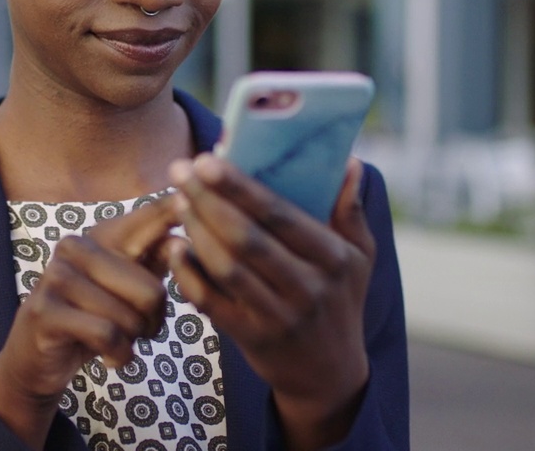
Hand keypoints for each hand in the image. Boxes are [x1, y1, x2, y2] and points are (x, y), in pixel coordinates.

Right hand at [0, 200, 177, 447]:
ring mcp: (57, 277)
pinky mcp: (45, 311)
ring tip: (120, 342)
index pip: (146, 219)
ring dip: (132, 342)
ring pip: (128, 318)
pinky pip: (106, 335)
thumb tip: (183, 238)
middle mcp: (76, 247)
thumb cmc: (92, 318)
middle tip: (139, 331)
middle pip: (150, 291)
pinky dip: (118, 355)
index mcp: (101, 236)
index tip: (192, 186)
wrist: (36, 359)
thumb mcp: (128, 289)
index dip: (170, 209)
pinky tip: (111, 359)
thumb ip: (155, 263)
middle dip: (152, 323)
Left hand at [163, 155, 375, 450]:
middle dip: (209, 200)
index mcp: (333, 259)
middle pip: (247, 238)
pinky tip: (174, 247)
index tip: (209, 159)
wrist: (330, 374)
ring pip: (227, 268)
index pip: (282, 216)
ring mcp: (278, 316)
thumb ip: (350, 210)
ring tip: (178, 200)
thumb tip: (350, 161)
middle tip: (180, 170)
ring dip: (196, 231)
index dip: (241, 187)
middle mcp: (307, 288)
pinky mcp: (252, 339)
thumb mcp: (359, 257)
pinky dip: (188, 275)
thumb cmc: (341, 300)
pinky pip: (212, 302)